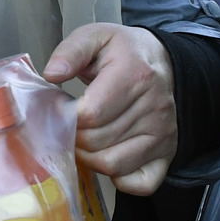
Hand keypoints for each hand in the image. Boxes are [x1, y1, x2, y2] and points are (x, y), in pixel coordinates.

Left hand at [43, 23, 177, 195]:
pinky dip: (120, 180)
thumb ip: (71, 51)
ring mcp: (163, 134)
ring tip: (85, 141)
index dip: (66, 118)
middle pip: (97, 142)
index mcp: (135, 76)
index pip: (91, 115)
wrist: (164, 61)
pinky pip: (141, 183)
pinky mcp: (167, 153)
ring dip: (90, 159)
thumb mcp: (97, 37)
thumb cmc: (126, 53)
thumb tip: (52, 73)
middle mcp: (154, 108)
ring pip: (113, 165)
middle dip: (74, 138)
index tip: (61, 111)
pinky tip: (109, 159)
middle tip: (69, 127)